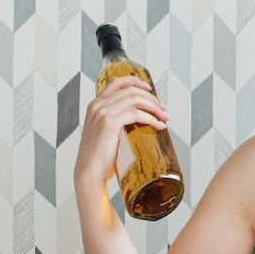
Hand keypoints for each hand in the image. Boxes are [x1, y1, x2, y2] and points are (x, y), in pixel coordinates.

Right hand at [74, 76, 169, 190]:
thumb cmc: (99, 157)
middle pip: (130, 90)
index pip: (116, 82)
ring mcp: (102, 113)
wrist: (89, 172)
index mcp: (95, 105)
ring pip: (135, 99)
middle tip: (163, 109)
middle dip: (151, 98)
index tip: (149, 88)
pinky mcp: (109, 123)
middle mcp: (97, 105)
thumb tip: (138, 119)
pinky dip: (151, 118)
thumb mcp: (105, 133)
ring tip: (165, 117)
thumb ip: (115, 121)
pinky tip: (159, 125)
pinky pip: (137, 114)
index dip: (134, 81)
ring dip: (154, 107)